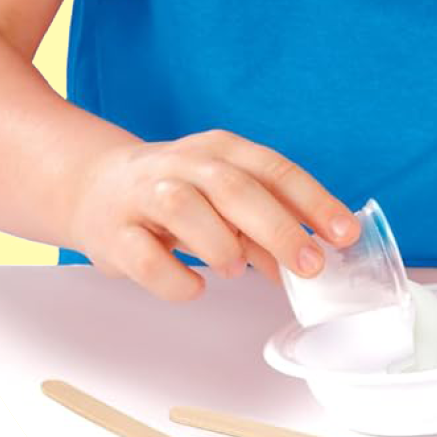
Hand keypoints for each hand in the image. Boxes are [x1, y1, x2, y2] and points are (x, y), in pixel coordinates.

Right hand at [65, 129, 358, 302]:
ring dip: (220, 244)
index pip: (274, 169)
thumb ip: (264, 228)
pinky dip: (175, 277)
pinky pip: (144, 257)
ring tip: (235, 269)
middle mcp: (183, 164)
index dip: (313, 201)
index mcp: (220, 149)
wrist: (92, 186)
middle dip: (278, 228)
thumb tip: (304, 263)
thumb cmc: (175, 194)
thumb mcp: (224, 199)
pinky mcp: (112, 232)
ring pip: (184, 209)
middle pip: (234, 188)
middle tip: (309, 266)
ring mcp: (143, 195)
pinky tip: (195, 286)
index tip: (345, 234)